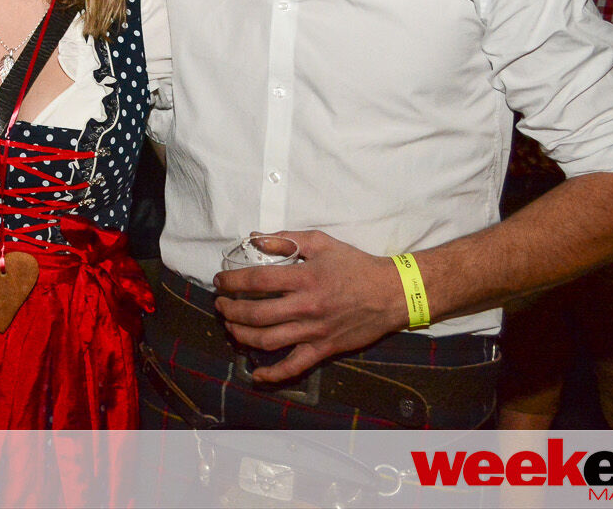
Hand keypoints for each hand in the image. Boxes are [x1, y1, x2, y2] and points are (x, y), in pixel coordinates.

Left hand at [213, 230, 408, 381]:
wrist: (392, 293)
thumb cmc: (356, 265)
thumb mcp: (321, 243)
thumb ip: (286, 240)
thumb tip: (255, 238)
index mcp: (304, 278)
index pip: (256, 281)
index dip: (232, 281)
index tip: (220, 281)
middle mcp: (306, 307)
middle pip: (256, 314)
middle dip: (230, 310)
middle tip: (220, 304)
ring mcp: (314, 332)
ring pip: (267, 340)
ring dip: (241, 335)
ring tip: (230, 326)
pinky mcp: (323, 349)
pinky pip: (294, 366)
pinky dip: (273, 374)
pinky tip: (256, 373)